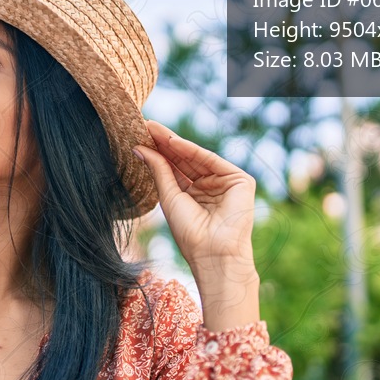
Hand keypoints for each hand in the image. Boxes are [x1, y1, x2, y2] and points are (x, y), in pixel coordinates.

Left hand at [134, 120, 260, 330]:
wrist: (213, 253)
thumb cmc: (190, 234)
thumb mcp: (168, 197)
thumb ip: (158, 170)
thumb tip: (139, 148)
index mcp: (193, 195)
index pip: (174, 168)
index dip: (158, 152)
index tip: (139, 137)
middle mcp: (209, 187)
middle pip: (184, 160)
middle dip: (164, 144)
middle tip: (144, 126)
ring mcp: (225, 183)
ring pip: (196, 157)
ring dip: (174, 143)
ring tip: (152, 129)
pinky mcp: (240, 181)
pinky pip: (211, 160)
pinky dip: (192, 150)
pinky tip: (172, 141)